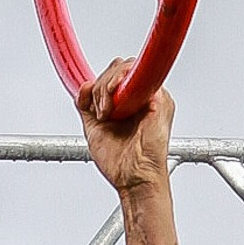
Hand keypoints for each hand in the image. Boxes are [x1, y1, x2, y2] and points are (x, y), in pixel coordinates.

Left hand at [78, 63, 172, 198]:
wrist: (134, 178)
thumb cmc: (121, 162)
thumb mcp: (94, 128)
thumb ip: (87, 106)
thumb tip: (83, 86)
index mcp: (131, 102)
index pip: (115, 74)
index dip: (99, 82)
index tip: (89, 100)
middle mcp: (143, 97)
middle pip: (119, 66)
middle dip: (100, 85)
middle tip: (99, 111)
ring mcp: (153, 96)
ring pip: (125, 67)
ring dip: (106, 86)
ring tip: (105, 114)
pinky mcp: (160, 99)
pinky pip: (138, 76)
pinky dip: (118, 85)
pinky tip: (113, 108)